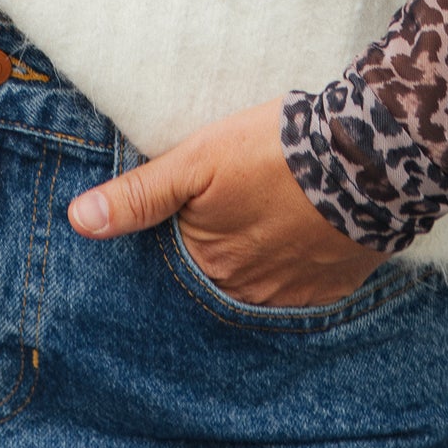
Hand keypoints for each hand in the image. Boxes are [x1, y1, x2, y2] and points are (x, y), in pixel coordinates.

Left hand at [66, 96, 386, 307]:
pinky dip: (292, 264)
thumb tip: (79, 221)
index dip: (177, 236)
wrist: (368, 158)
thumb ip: (140, 195)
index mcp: (209, 266)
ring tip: (262, 213)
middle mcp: (247, 295)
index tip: (189, 210)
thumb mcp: (197, 160)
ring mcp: (292, 296)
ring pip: (257, 281)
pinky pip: (299, 286)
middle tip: (231, 207)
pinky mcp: (331, 288)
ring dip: (254, 258)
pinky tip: (295, 229)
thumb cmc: (274, 151)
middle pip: (217, 275)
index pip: (176, 264)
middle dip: (216, 249)